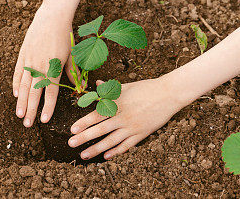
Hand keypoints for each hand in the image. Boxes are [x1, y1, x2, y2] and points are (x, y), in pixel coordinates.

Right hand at [12, 4, 73, 126]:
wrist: (52, 16)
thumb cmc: (65, 36)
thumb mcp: (72, 55)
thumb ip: (73, 73)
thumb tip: (80, 88)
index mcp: (53, 67)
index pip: (50, 92)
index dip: (48, 108)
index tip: (44, 120)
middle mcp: (39, 66)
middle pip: (34, 93)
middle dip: (30, 110)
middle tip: (27, 125)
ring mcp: (29, 60)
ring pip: (23, 85)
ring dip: (21, 101)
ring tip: (19, 114)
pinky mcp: (23, 54)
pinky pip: (17, 72)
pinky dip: (15, 84)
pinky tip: (15, 94)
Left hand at [68, 76, 182, 159]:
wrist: (168, 94)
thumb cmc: (146, 88)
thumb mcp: (126, 86)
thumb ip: (110, 89)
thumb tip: (96, 85)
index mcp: (118, 103)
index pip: (97, 114)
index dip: (84, 123)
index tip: (72, 130)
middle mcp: (124, 116)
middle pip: (101, 129)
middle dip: (84, 138)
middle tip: (70, 144)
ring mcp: (133, 127)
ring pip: (111, 141)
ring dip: (96, 149)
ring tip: (84, 155)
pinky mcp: (142, 134)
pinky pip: (126, 145)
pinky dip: (116, 151)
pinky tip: (106, 156)